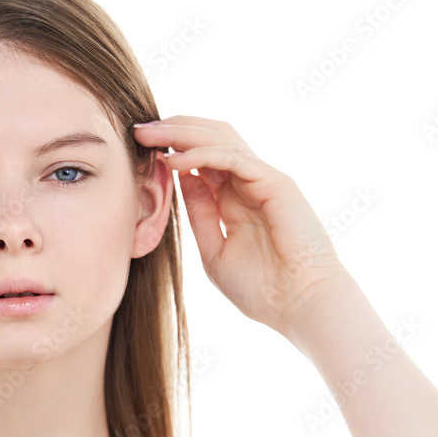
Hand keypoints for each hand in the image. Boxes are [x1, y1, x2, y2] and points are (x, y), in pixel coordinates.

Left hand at [133, 115, 347, 338]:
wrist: (300, 306)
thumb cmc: (262, 288)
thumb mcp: (214, 250)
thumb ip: (200, 214)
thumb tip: (181, 178)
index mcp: (235, 197)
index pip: (201, 157)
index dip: (170, 147)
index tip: (137, 146)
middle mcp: (250, 182)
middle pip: (209, 138)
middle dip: (172, 130)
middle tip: (138, 129)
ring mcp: (264, 179)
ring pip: (220, 139)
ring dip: (182, 133)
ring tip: (149, 134)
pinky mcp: (275, 182)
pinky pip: (233, 157)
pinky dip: (201, 154)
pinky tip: (174, 160)